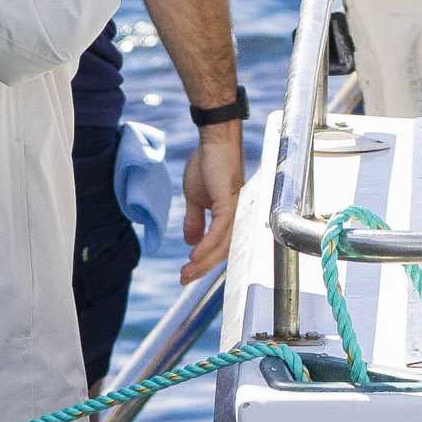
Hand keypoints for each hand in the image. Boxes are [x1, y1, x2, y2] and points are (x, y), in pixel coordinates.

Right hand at [174, 118, 243, 287]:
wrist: (213, 142)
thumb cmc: (207, 164)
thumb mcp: (195, 198)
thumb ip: (194, 220)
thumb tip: (191, 242)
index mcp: (229, 216)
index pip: (219, 246)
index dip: (204, 262)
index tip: (187, 273)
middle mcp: (237, 216)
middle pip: (222, 251)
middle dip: (202, 268)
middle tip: (184, 279)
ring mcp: (236, 210)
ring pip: (222, 245)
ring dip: (203, 262)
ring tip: (187, 273)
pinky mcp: (230, 203)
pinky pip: (220, 231)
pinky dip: (207, 246)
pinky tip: (195, 255)